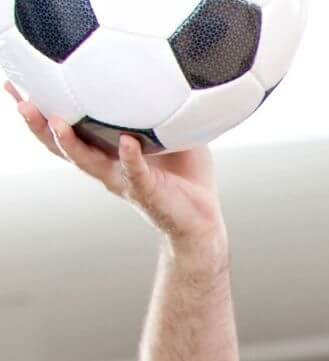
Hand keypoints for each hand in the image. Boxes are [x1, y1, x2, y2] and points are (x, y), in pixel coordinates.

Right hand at [6, 81, 224, 251]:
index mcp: (105, 150)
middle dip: (38, 124)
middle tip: (21, 101)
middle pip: (60, 145)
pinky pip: (135, 172)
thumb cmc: (185, 173)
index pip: (65, 127)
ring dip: (69, 143)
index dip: (41, 110)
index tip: (18, 85)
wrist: (203, 218)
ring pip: (85, 162)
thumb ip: (159, 106)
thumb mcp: (171, 131)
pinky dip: (130, 157)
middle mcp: (105, 165)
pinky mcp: (146, 192)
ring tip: (56, 122)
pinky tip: (126, 141)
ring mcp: (122, 179)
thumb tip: (157, 69)